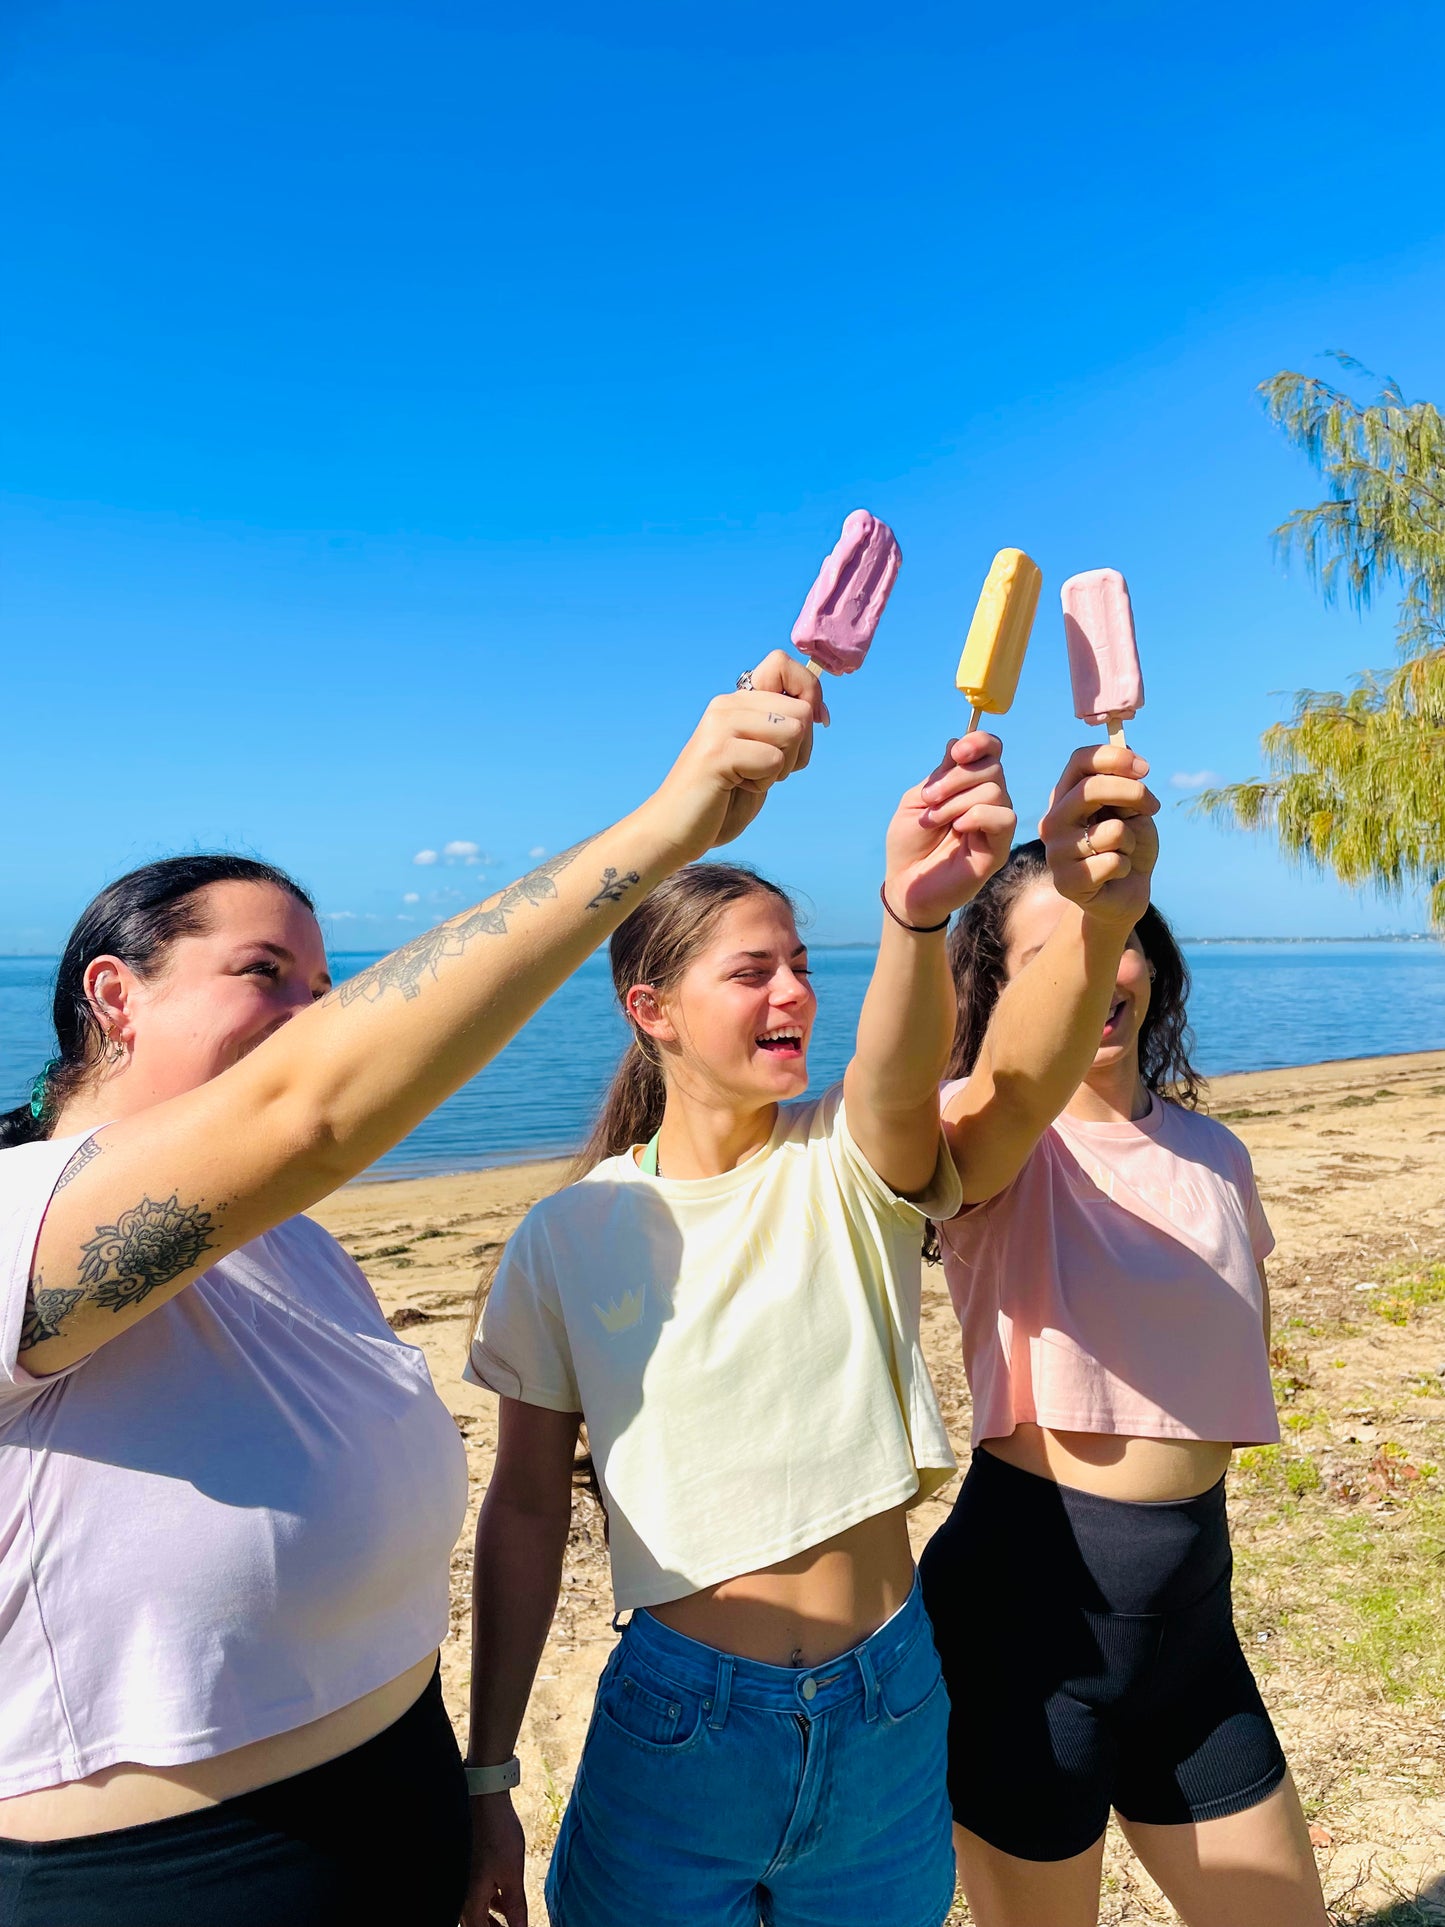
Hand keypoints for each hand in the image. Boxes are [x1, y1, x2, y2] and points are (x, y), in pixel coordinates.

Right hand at [463, 1792, 528, 1926]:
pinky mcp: (462, 1868)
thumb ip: (515, 1907)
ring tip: (507, 1918)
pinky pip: (471, 1895)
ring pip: (472, 1910)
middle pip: (474, 1924)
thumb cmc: (497, 1833)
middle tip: (511, 1926)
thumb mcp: (512, 1873)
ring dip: (489, 1918)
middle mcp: (459, 1894)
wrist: (483, 1798)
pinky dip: (486, 1902)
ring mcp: (458, 1880)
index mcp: (470, 1901)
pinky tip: (500, 1897)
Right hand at [641, 651, 824, 858]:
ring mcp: (720, 725)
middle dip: (799, 750)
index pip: (782, 663)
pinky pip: (773, 760)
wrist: (674, 830)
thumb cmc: (721, 799)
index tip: (809, 725)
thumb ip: (782, 731)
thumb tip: (818, 711)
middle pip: (801, 710)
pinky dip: (763, 783)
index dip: (810, 694)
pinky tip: (735, 787)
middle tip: (765, 771)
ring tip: (748, 779)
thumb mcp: (761, 759)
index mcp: (736, 701)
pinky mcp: (717, 752)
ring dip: (781, 768)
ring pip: (793, 732)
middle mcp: (726, 704)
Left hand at [883, 733, 1015, 927]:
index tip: (956, 754)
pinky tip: (957, 829)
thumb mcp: (917, 800)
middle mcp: (988, 800)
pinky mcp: (999, 848)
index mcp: (969, 784)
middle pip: (992, 767)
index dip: (979, 743)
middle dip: (955, 779)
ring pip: (994, 791)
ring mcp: (995, 824)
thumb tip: (957, 743)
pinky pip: (1003, 818)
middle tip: (929, 801)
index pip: (991, 750)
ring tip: (933, 821)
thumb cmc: (909, 843)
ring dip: (956, 802)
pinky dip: (976, 816)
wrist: (904, 883)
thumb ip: (940, 774)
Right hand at [1040, 745, 1159, 927]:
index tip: (1144, 768)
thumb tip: (1126, 755)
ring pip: (1112, 831)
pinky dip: (1126, 867)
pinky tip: (1116, 874)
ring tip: (1123, 852)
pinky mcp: (1067, 882)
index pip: (1080, 761)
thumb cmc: (1129, 846)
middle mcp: (1053, 821)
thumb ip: (1125, 787)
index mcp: (1065, 797)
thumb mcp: (1133, 810)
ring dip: (1131, 841)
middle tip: (1152, 807)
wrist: (1125, 892)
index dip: (1115, 758)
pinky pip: (1114, 862)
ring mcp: (1056, 852)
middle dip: (1133, 793)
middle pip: (1091, 788)